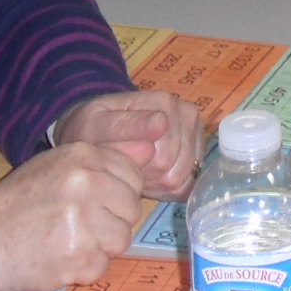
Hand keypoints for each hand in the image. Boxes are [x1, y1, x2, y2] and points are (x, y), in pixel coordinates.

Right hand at [0, 142, 149, 290]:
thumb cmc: (18, 205)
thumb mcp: (54, 167)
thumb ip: (99, 162)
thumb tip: (150, 149)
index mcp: (82, 156)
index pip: (133, 175)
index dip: (118, 195)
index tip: (96, 203)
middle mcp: (86, 183)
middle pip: (131, 209)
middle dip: (111, 222)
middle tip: (79, 227)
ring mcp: (83, 220)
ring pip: (122, 239)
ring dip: (100, 248)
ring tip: (69, 242)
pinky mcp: (79, 256)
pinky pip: (103, 266)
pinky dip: (84, 269)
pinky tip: (60, 259)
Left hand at [53, 89, 202, 198]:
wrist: (99, 131)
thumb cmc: (94, 128)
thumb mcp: (96, 124)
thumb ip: (125, 126)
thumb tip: (161, 123)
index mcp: (165, 103)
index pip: (164, 157)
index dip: (138, 168)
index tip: (119, 161)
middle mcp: (187, 114)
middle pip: (174, 170)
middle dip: (147, 175)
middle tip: (125, 167)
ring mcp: (195, 134)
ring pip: (182, 179)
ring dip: (155, 182)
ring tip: (135, 169)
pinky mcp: (196, 155)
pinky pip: (186, 185)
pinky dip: (165, 187)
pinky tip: (148, 176)